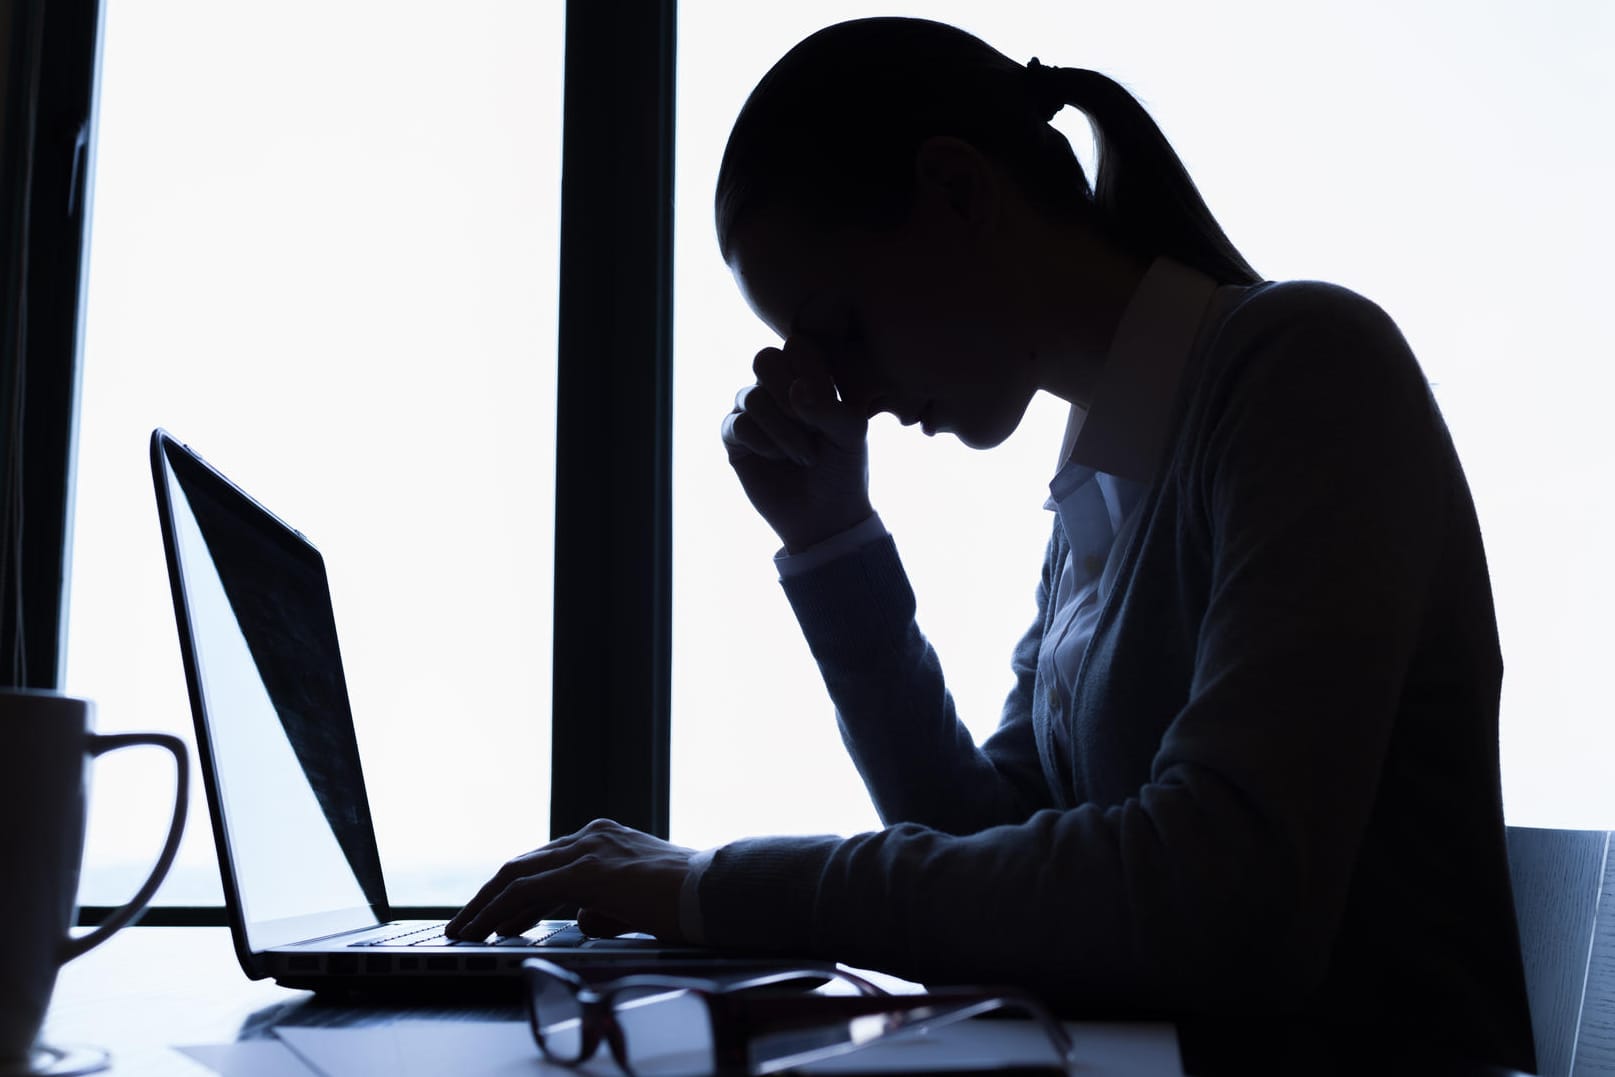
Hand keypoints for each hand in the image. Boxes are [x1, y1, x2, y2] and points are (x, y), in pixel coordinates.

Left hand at [445, 819, 695, 942]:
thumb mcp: (640, 902)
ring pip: (516, 874)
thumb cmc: (690, 901)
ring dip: (484, 904)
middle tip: (468, 921)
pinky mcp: (585, 871)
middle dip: (491, 895)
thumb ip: (606, 907)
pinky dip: (498, 909)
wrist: (718, 891)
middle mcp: (593, 836)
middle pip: (525, 864)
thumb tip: (582, 921)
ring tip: (464, 930)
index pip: (549, 862)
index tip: (498, 914)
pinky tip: (484, 927)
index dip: (518, 890)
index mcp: (608, 840)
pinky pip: (526, 890)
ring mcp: (588, 849)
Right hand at [721, 335, 872, 552]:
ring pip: (751, 396)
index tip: (830, 405)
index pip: (798, 346)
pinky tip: (779, 460)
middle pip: (764, 358)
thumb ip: (829, 406)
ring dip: (782, 429)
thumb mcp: (851, 434)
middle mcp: (777, 389)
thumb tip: (794, 390)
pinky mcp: (735, 438)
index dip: (811, 372)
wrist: (826, 515)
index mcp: (809, 378)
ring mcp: (754, 412)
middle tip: (811, 425)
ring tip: (805, 456)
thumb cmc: (843, 469)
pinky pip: (736, 424)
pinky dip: (763, 443)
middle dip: (788, 393)